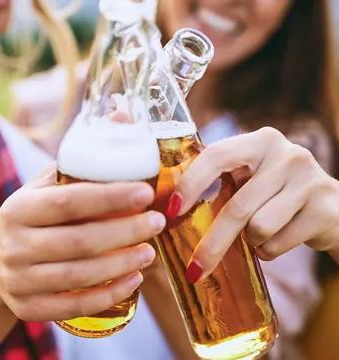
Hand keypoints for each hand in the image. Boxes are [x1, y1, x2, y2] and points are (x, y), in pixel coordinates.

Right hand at [0, 168, 165, 320]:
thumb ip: (80, 157)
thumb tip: (122, 116)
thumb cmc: (32, 216)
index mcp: (17, 209)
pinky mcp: (26, 308)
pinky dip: (107, 295)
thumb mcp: (45, 186)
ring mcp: (17, 281)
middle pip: (77, 242)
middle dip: (124, 232)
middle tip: (157, 222)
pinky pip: (72, 308)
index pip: (67, 202)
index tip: (146, 191)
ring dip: (121, 265)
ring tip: (150, 251)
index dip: (109, 197)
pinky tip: (133, 281)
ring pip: (77, 277)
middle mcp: (13, 245)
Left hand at [172, 127, 338, 280]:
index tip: (171, 212)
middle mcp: (287, 154)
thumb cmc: (277, 194)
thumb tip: (165, 210)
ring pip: (258, 228)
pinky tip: (281, 237)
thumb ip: (219, 181)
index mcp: (260, 141)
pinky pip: (277, 243)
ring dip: (250, 241)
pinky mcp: (324, 209)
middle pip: (236, 207)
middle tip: (194, 269)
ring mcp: (310, 180)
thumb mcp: (252, 177)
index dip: (190, 184)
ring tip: (260, 232)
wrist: (335, 210)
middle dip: (212, 243)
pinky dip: (269, 250)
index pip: (216, 156)